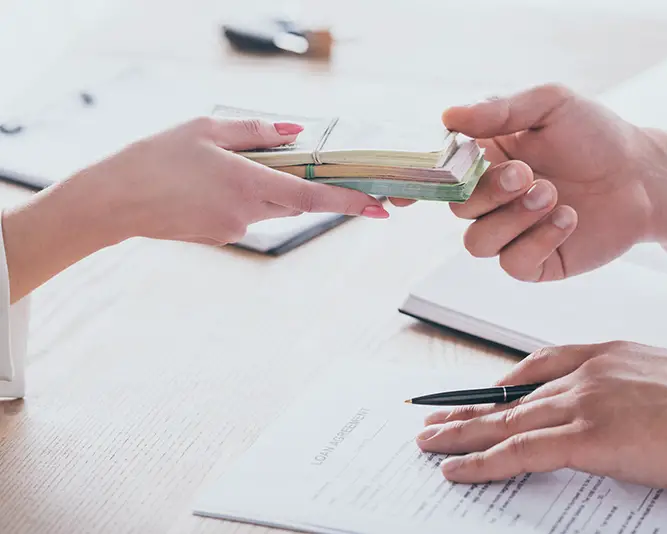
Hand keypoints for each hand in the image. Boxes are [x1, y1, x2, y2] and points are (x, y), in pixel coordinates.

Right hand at [72, 116, 388, 244]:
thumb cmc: (157, 158)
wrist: (115, 200)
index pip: (313, 196)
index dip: (349, 202)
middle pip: (295, 199)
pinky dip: (242, 198)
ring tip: (221, 168)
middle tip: (280, 161)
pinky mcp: (221, 237)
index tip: (379, 209)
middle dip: (299, 182)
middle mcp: (248, 213)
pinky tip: (207, 185)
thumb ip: (257, 132)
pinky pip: (247, 215)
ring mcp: (235, 230)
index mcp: (248, 183)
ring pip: (270, 206)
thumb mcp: (207, 129)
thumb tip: (297, 134)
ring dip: (265, 186)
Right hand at [394, 84, 666, 281]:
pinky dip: (539, 240)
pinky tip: (569, 219)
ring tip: (554, 195)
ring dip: (514, 218)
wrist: (644, 175)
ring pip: (477, 243)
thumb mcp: (551, 104)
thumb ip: (499, 110)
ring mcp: (511, 234)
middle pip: (457, 211)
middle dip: (490, 193)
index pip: (438, 177)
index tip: (401, 194)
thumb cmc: (596, 135)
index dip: (414, 186)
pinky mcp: (535, 263)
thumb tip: (447, 117)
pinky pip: (513, 264)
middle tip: (530, 174)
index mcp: (485, 162)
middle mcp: (491, 201)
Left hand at [416, 342, 666, 488]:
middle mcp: (580, 375)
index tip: (479, 392)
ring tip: (429, 442)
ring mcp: (578, 404)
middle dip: (467, 409)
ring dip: (461, 434)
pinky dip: (482, 461)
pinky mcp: (583, 438)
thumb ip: (616, 382)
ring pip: (504, 421)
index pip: (534, 366)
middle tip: (433, 417)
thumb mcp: (653, 372)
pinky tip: (456, 468)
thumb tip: (601, 405)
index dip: (499, 383)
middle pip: (509, 396)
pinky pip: (519, 451)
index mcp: (599, 354)